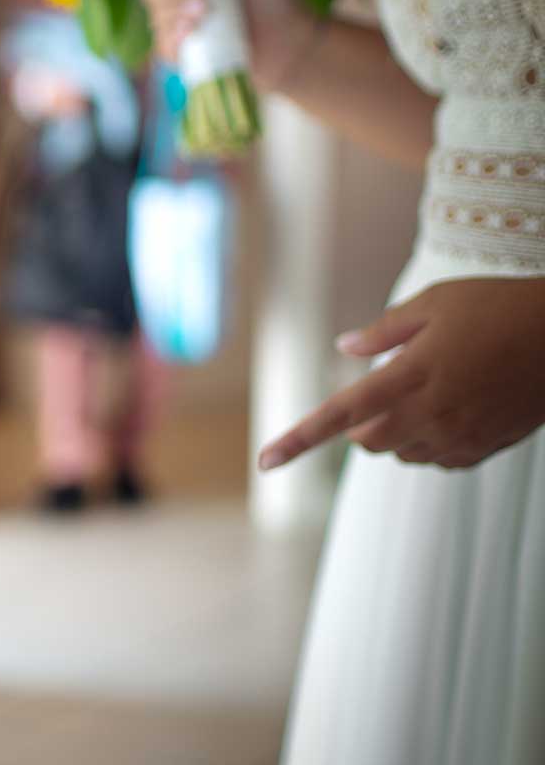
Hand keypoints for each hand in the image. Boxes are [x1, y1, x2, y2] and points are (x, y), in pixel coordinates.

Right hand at [141, 0, 318, 91]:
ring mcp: (184, 29)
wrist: (291, 45)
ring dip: (172, 14)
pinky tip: (189, 35)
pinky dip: (171, 40)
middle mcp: (183, 0)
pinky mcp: (188, 56)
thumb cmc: (278, 3)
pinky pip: (165, 48)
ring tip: (202, 14)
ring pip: (156, 19)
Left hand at [258, 276, 544, 471]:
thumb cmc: (500, 308)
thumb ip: (383, 331)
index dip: (298, 439)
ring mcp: (459, 435)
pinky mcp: (485, 447)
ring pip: (402, 454)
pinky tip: (455, 410)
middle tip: (386, 389)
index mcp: (409, 377)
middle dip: (360, 425)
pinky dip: (432, 442)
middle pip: (366, 443)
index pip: (339, 415)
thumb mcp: (435, 303)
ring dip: (398, 432)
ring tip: (433, 390)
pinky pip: (440, 460)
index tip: (264, 462)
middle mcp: (430, 414)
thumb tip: (344, 350)